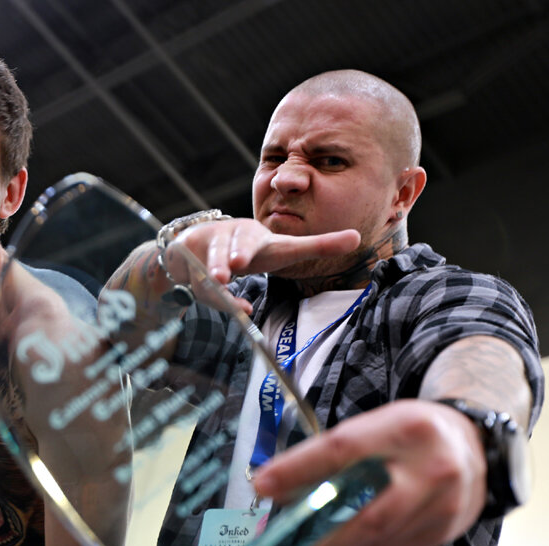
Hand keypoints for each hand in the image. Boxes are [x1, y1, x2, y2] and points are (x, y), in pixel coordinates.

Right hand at [162, 218, 358, 312]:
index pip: (256, 240)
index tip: (244, 259)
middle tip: (228, 269)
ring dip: (210, 280)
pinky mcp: (189, 262)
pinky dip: (210, 296)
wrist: (202, 244)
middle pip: (226, 247)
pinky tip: (230, 307)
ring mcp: (207, 249)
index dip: (248, 248)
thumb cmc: (252, 250)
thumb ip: (319, 246)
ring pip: (208, 268)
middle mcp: (229, 238)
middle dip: (224, 258)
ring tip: (217, 284)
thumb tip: (359, 237)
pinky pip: (196, 283)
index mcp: (254, 236)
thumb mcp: (284, 249)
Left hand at [253, 399, 486, 545]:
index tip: (262, 486)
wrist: (478, 446)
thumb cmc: (412, 433)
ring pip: (376, 537)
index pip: (342, 449)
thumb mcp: (377, 425)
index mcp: (404, 428)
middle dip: (316, 539)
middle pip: (364, 511)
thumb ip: (334, 453)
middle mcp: (428, 468)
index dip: (298, 469)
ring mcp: (441, 504)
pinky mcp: (443, 531)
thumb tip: (279, 487)